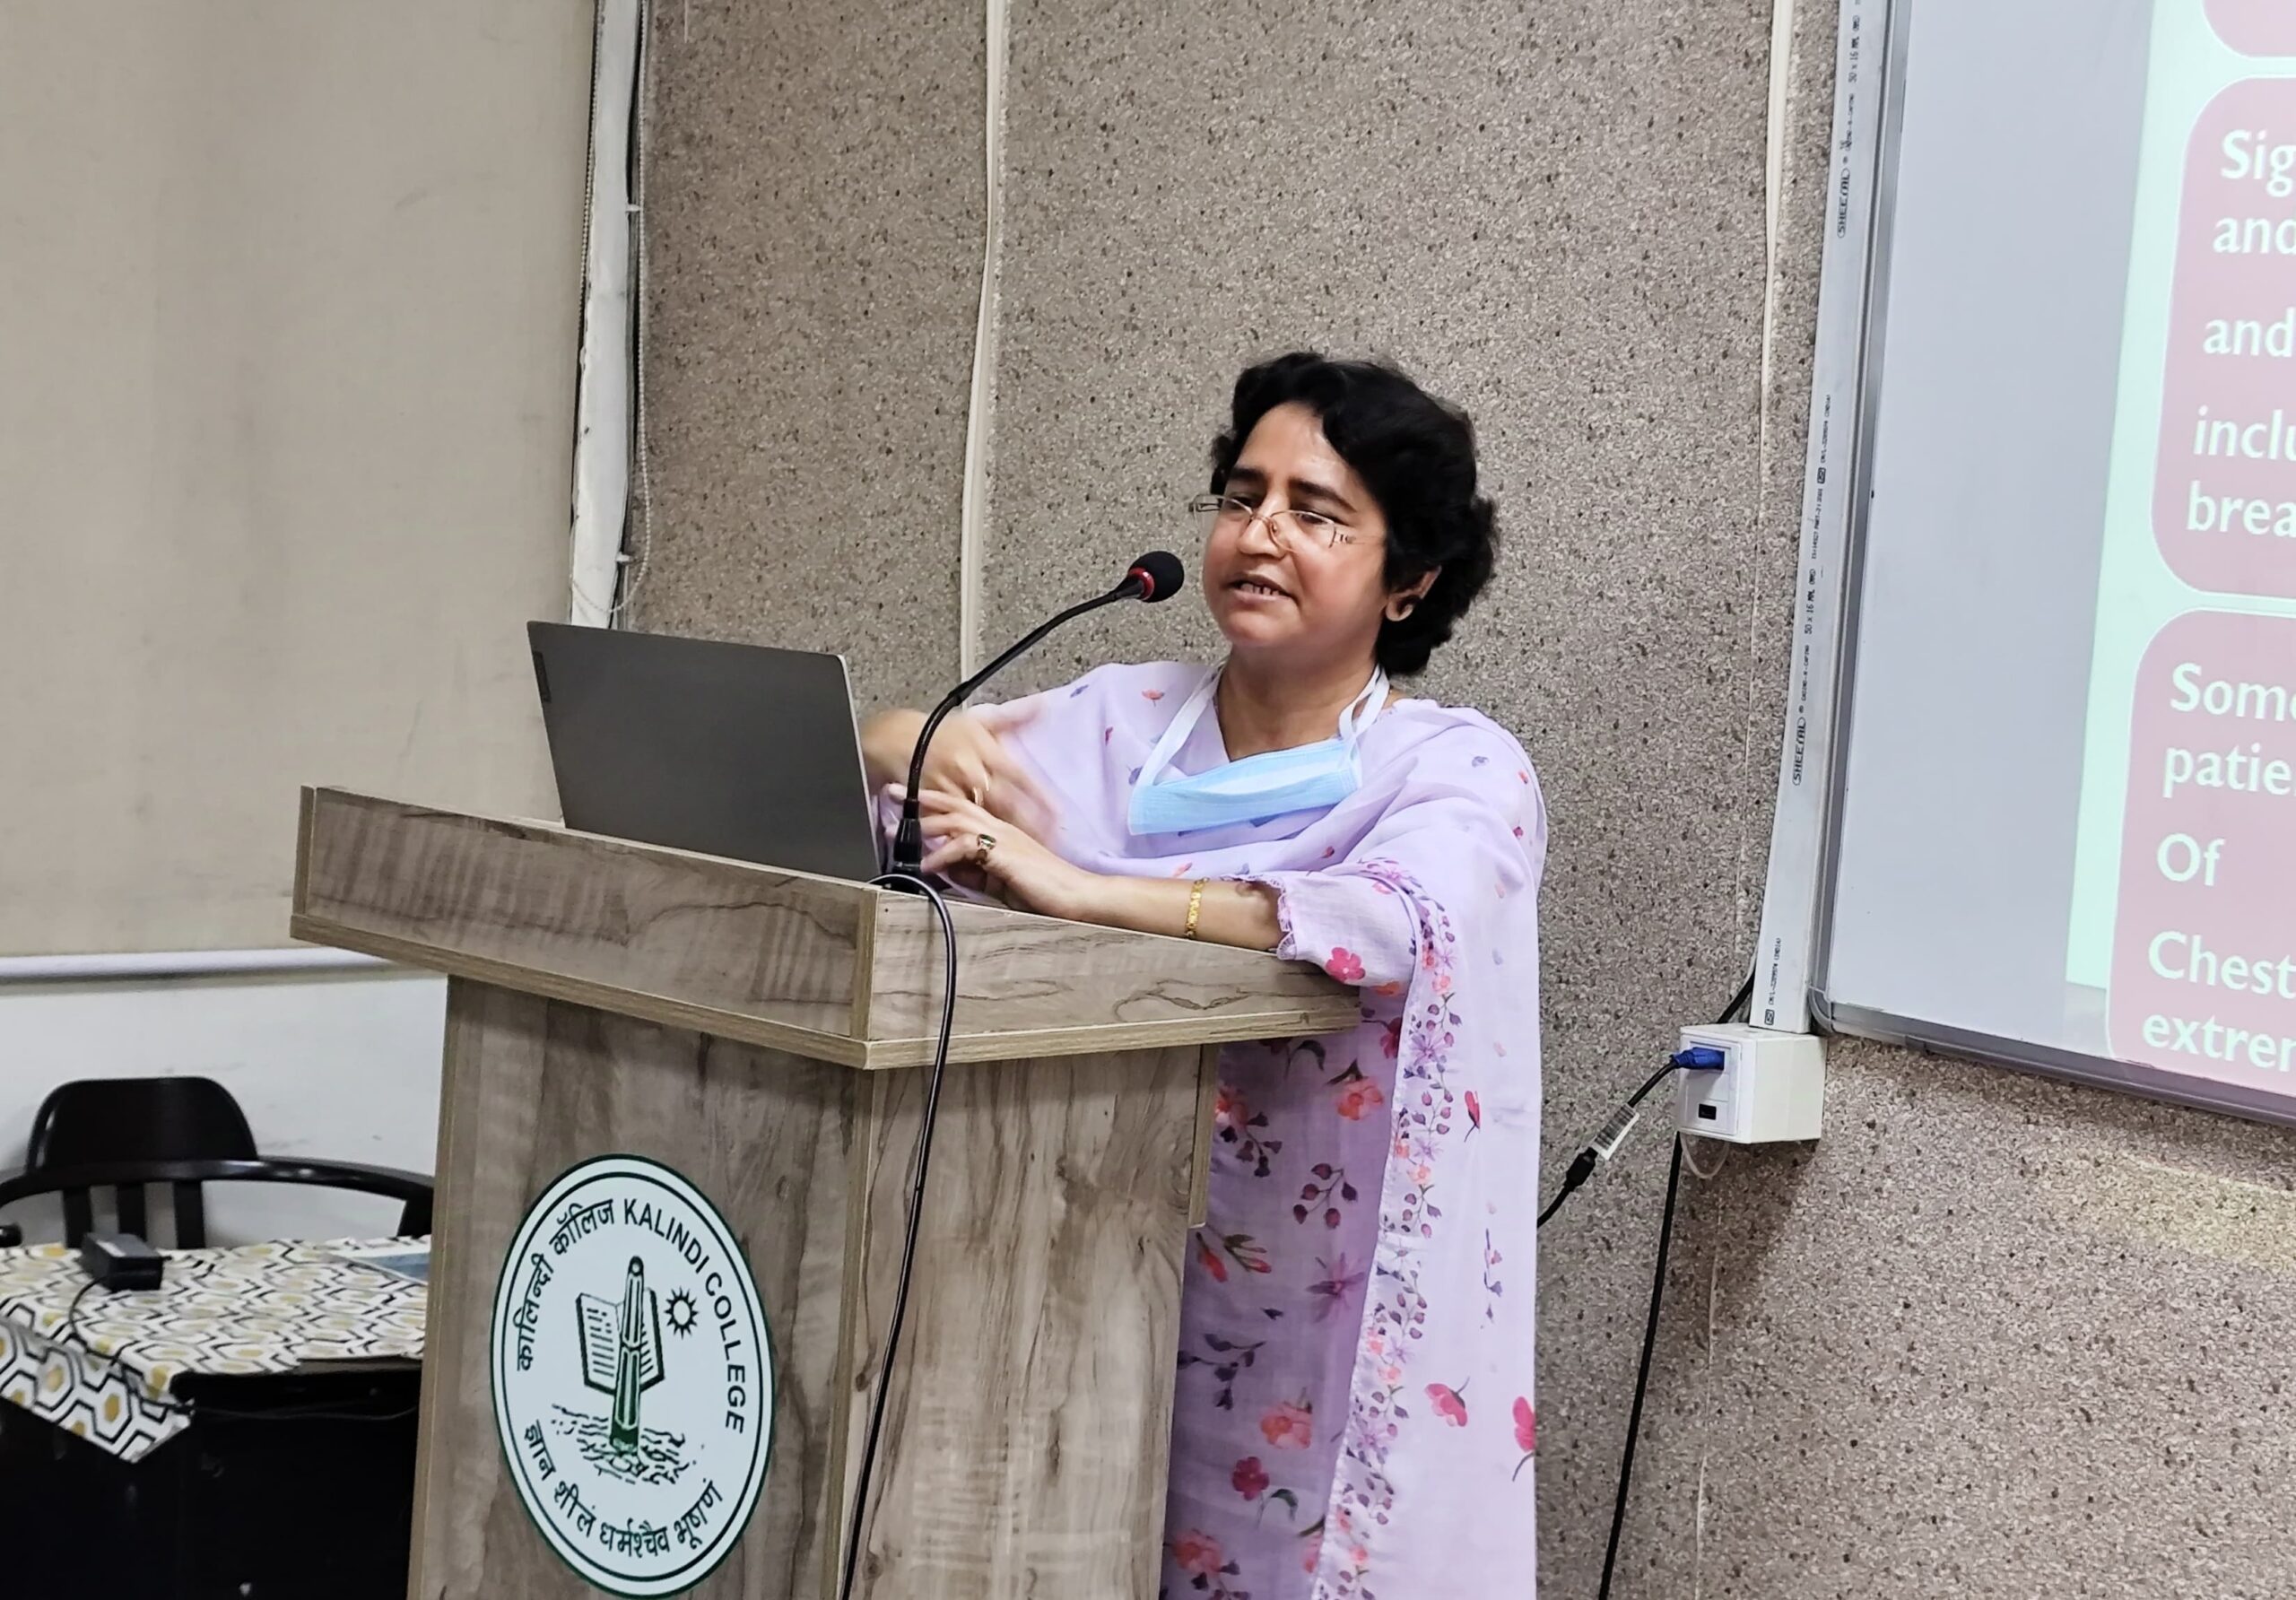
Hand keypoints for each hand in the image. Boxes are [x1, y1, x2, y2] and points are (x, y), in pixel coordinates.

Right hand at [863, 704, 1052, 836]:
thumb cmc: (940, 731)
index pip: (1020, 776)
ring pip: (981, 818)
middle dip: (1027, 824)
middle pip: (1005, 802)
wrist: (896, 738)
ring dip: (1002, 837)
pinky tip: (984, 856)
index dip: (1040, 796)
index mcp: (986, 750)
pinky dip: (968, 841)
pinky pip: (953, 825)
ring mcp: (952, 788)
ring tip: (1022, 855)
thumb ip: (1012, 718)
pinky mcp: (934, 804)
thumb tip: (1041, 706)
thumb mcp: (977, 720)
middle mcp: (971, 769)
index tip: (1059, 814)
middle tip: (1049, 842)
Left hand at [910, 786, 1095, 919]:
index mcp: (1002, 832)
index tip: (909, 798)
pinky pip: (966, 847)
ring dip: (925, 822)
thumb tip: (948, 869)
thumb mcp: (1000, 882)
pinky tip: (929, 865)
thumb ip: (974, 874)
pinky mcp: (1005, 854)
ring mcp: (1004, 838)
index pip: (963, 808)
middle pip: (955, 804)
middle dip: (920, 799)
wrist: (1077, 897)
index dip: (935, 802)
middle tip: (892, 793)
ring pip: (958, 819)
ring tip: (899, 828)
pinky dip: (943, 854)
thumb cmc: (1045, 892)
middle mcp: (1001, 828)